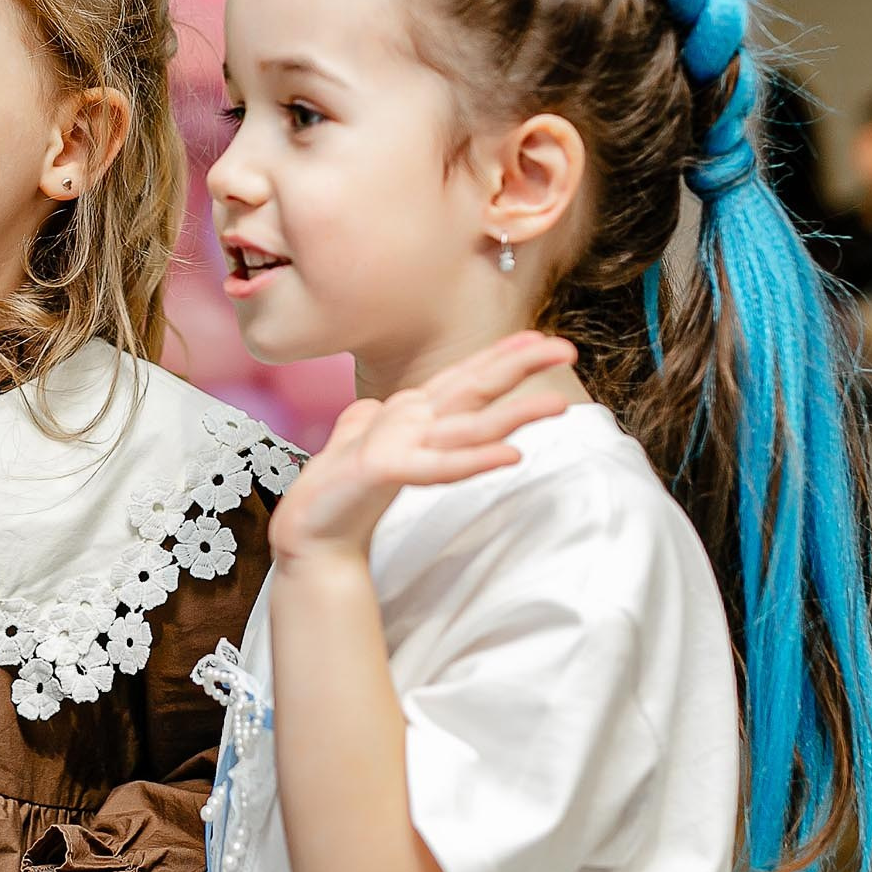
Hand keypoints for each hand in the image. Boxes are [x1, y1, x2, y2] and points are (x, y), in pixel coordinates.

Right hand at [272, 332, 576, 565]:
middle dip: (518, 366)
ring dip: (514, 413)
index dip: (500, 356)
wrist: (308, 534)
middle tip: (564, 348)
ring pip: (466, 424)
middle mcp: (406, 420)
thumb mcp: (363, 444)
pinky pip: (440, 468)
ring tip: (557, 405)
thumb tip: (376, 407)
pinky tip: (512, 455)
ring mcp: (395, 443)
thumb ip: (372, 421)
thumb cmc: (339, 490)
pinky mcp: (382, 471)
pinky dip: (475, 460)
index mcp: (406, 412)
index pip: (461, 378)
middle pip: (471, 388)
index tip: (540, 338)